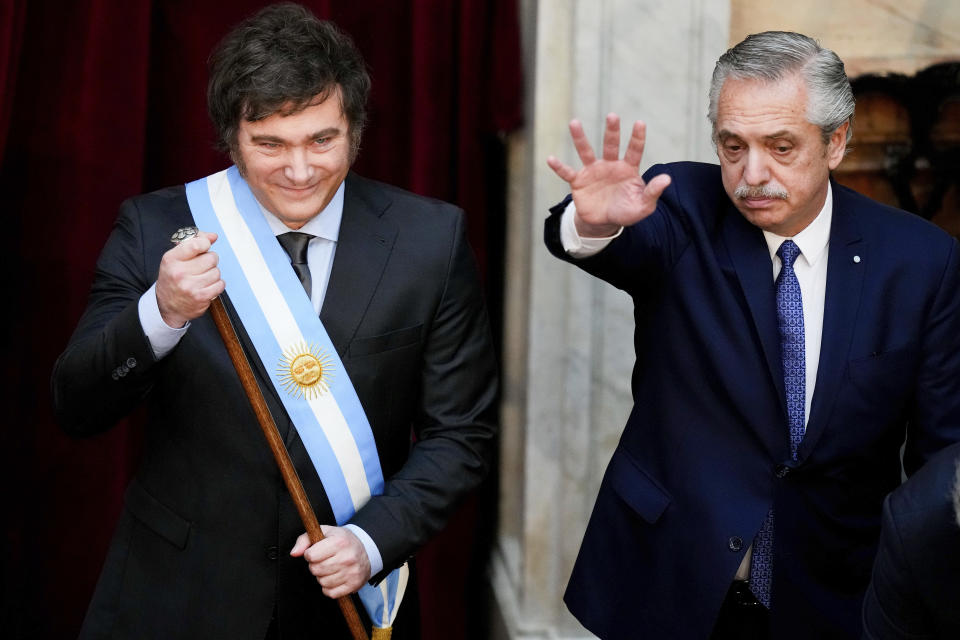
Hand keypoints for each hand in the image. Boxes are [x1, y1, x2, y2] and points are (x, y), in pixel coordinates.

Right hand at [155, 231, 224, 327]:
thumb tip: (213, 236)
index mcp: (171, 259)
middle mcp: (179, 273)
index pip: (196, 244)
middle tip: (202, 265)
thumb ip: (194, 243)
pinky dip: (216, 284)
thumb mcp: (176, 258)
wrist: (167, 305)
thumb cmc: (173, 278)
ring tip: (202, 277)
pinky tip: (207, 285)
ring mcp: (190, 286)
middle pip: (211, 258)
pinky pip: (220, 284)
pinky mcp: (200, 297)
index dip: (205, 243)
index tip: (204, 246)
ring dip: (213, 273)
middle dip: (210, 260)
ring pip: (217, 271)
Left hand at [290, 526, 370, 597]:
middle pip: (316, 570)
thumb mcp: (324, 532)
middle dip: (315, 566)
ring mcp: (352, 572)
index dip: (310, 554)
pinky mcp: (354, 585)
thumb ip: (304, 540)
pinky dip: (328, 588)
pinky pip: (331, 593)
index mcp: (339, 542)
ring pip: (322, 582)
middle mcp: (347, 557)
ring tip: (331, 568)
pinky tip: (335, 578)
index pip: (311, 555)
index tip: (317, 552)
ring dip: (322, 577)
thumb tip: (294, 553)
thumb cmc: (342, 540)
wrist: (367, 549)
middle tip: (324, 560)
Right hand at [547, 113, 670, 236]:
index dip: (637, 138)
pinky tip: (550, 159)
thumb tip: (667, 179)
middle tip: (612, 116)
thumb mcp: (643, 206)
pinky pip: (567, 173)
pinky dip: (559, 167)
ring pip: (586, 152)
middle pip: (611, 145)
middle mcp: (610, 165)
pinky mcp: (578, 182)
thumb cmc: (626, 211)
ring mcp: (593, 172)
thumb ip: (653, 192)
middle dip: (611, 131)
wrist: (604, 222)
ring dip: (580, 138)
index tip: (640, 123)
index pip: (634, 150)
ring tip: (574, 123)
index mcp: (627, 169)